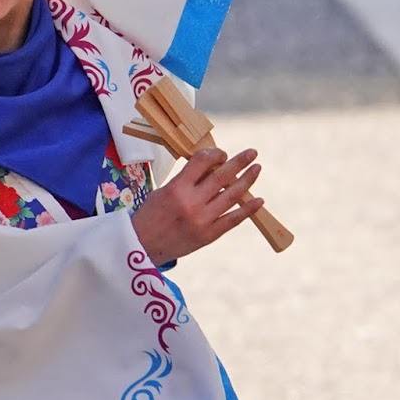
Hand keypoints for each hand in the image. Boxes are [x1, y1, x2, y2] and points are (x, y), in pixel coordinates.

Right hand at [130, 147, 262, 265]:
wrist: (141, 247)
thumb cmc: (150, 216)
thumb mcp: (162, 191)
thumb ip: (186, 180)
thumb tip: (210, 168)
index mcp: (176, 188)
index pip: (202, 162)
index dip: (215, 154)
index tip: (222, 154)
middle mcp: (191, 203)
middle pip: (221, 176)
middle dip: (240, 162)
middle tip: (253, 152)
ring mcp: (202, 220)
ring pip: (231, 196)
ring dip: (247, 181)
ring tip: (257, 169)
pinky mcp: (208, 235)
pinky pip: (233, 220)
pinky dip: (247, 210)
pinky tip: (258, 200)